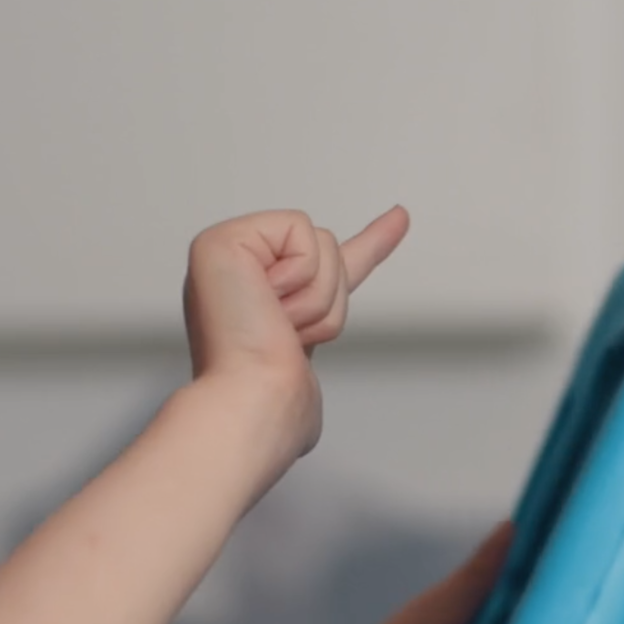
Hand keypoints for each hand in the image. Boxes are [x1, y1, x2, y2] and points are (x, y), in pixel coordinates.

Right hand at [181, 206, 409, 455]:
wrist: (252, 404)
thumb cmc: (273, 399)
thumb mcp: (313, 356)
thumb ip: (319, 330)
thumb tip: (310, 350)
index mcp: (260, 298)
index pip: (323, 264)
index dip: (372, 242)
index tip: (401, 219)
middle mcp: (239, 271)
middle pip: (329, 248)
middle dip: (328, 297)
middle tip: (286, 333)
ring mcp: (225, 252)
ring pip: (320, 241)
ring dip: (315, 294)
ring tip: (275, 325)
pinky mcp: (222, 240)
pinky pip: (299, 230)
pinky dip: (299, 273)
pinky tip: (266, 301)